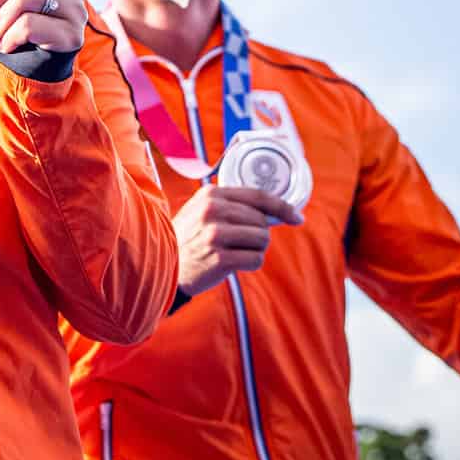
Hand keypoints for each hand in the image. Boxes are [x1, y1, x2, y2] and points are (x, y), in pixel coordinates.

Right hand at [175, 185, 301, 296]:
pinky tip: (233, 263)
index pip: (258, 195)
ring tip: (235, 251)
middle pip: (262, 220)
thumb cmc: (187, 238)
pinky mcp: (220, 258)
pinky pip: (256, 259)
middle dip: (258, 233)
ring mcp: (216, 235)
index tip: (296, 216)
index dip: (282, 206)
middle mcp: (213, 211)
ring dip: (255, 249)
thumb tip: (273, 211)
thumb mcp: (201, 210)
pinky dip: (250, 263)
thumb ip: (231, 204)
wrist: (164, 265)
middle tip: (238, 241)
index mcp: (211, 195)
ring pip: (262, 239)